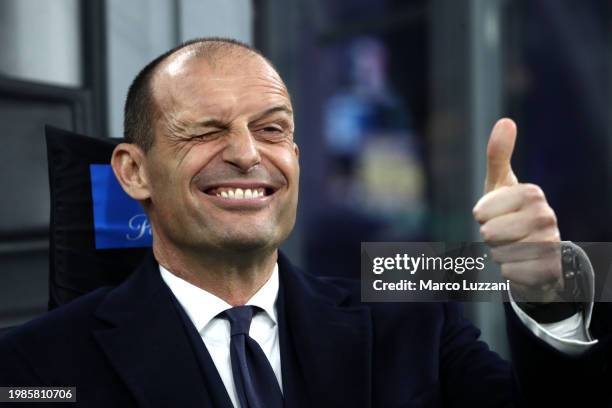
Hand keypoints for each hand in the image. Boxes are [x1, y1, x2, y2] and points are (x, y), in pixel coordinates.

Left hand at [473, 118, 562, 302]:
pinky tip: (522, 263)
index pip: (481, 212)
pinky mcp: (549, 270)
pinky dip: (508, 272)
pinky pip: (509, 274)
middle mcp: (546, 216)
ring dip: (499, 254)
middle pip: (489, 234)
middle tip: (505, 232)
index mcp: (532, 193)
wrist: (535, 250)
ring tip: (513, 246)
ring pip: (498, 255)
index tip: (495, 213)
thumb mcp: (500, 184)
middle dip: (490, 237)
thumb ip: (498, 154)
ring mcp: (551, 244)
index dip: (482, 216)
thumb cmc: (510, 213)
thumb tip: (505, 121)